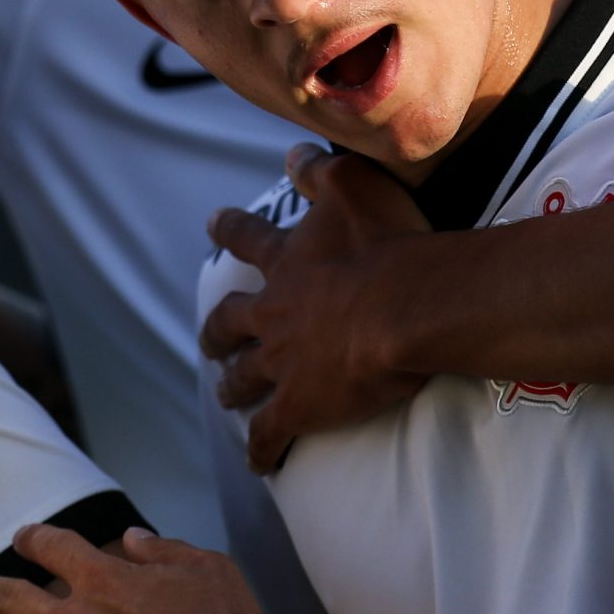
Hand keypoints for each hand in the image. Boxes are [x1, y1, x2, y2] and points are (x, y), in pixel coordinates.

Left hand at [198, 145, 431, 471]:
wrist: (404, 309)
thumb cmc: (387, 244)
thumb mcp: (354, 184)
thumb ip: (319, 169)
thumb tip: (291, 151)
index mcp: (288, 262)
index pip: (249, 239)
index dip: (231, 229)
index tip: (213, 222)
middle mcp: (274, 312)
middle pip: (230, 322)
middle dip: (217, 331)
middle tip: (209, 339)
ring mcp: (281, 363)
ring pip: (243, 379)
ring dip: (233, 387)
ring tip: (228, 396)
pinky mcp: (298, 406)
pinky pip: (270, 435)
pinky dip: (261, 449)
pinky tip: (259, 462)